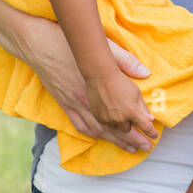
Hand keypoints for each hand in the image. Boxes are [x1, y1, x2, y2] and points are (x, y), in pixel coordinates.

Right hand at [10, 13, 154, 152]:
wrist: (39, 45)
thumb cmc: (69, 43)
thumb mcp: (103, 47)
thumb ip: (125, 61)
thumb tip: (145, 72)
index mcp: (99, 89)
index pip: (125, 114)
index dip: (141, 125)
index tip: (154, 132)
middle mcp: (87, 102)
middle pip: (114, 128)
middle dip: (132, 140)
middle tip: (147, 147)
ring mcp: (74, 104)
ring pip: (98, 130)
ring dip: (115, 141)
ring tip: (130, 149)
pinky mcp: (63, 104)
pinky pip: (79, 125)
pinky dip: (92, 134)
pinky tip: (100, 138)